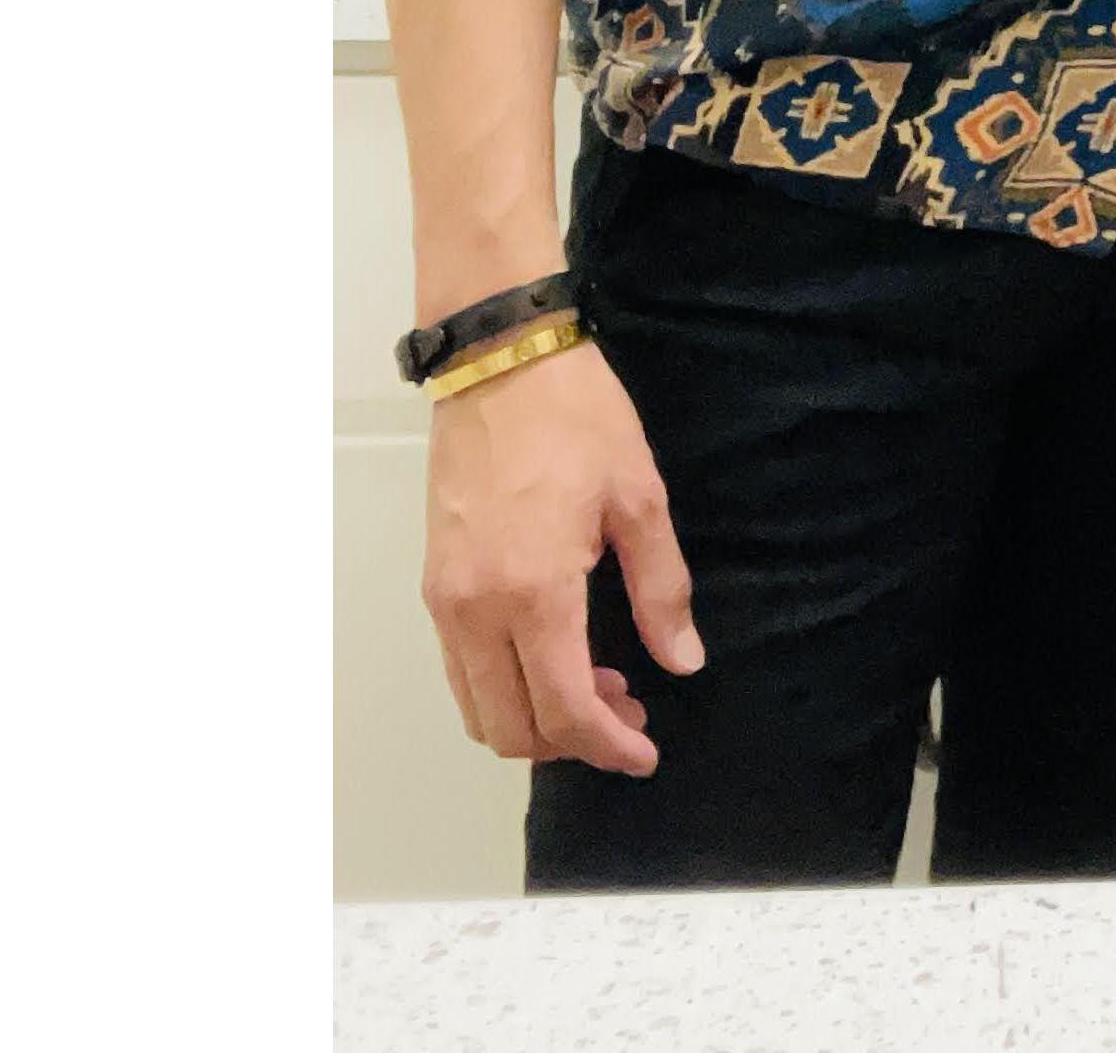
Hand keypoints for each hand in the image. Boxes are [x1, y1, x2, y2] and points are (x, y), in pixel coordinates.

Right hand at [421, 337, 700, 774]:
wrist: (499, 361)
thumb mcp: (640, 498)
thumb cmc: (577, 419)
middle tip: (630, 712)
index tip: (645, 753)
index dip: (608, 746)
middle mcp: (475, 611)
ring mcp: (445, 600)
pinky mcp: (434, 583)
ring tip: (598, 684)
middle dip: (573, 741)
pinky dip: (504, 686)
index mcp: (534, 593)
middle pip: (511, 728)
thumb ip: (661, 589)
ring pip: (477, 708)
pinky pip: (461, 669)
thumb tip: (682, 660)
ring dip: (535, 718)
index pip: (564, 710)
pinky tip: (554, 653)